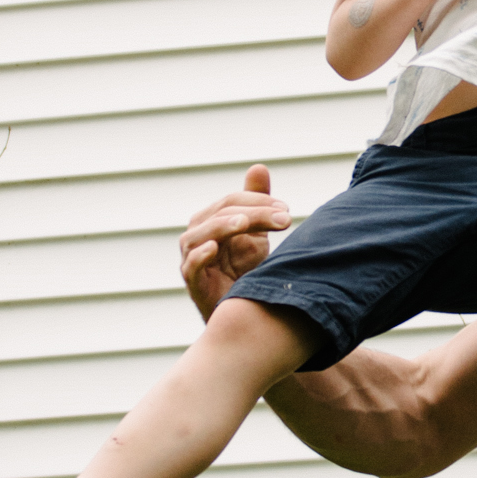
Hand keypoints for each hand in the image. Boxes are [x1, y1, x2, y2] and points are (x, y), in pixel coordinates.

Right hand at [179, 164, 292, 320]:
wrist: (245, 310)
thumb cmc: (246, 268)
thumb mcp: (256, 232)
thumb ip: (256, 201)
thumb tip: (258, 167)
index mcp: (211, 220)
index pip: (232, 201)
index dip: (259, 201)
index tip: (286, 210)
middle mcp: (197, 236)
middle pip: (219, 215)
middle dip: (253, 213)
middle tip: (284, 218)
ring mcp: (191, 259)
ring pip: (198, 236)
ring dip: (221, 227)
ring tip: (243, 223)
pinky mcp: (193, 284)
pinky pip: (189, 266)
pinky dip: (198, 255)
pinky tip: (214, 248)